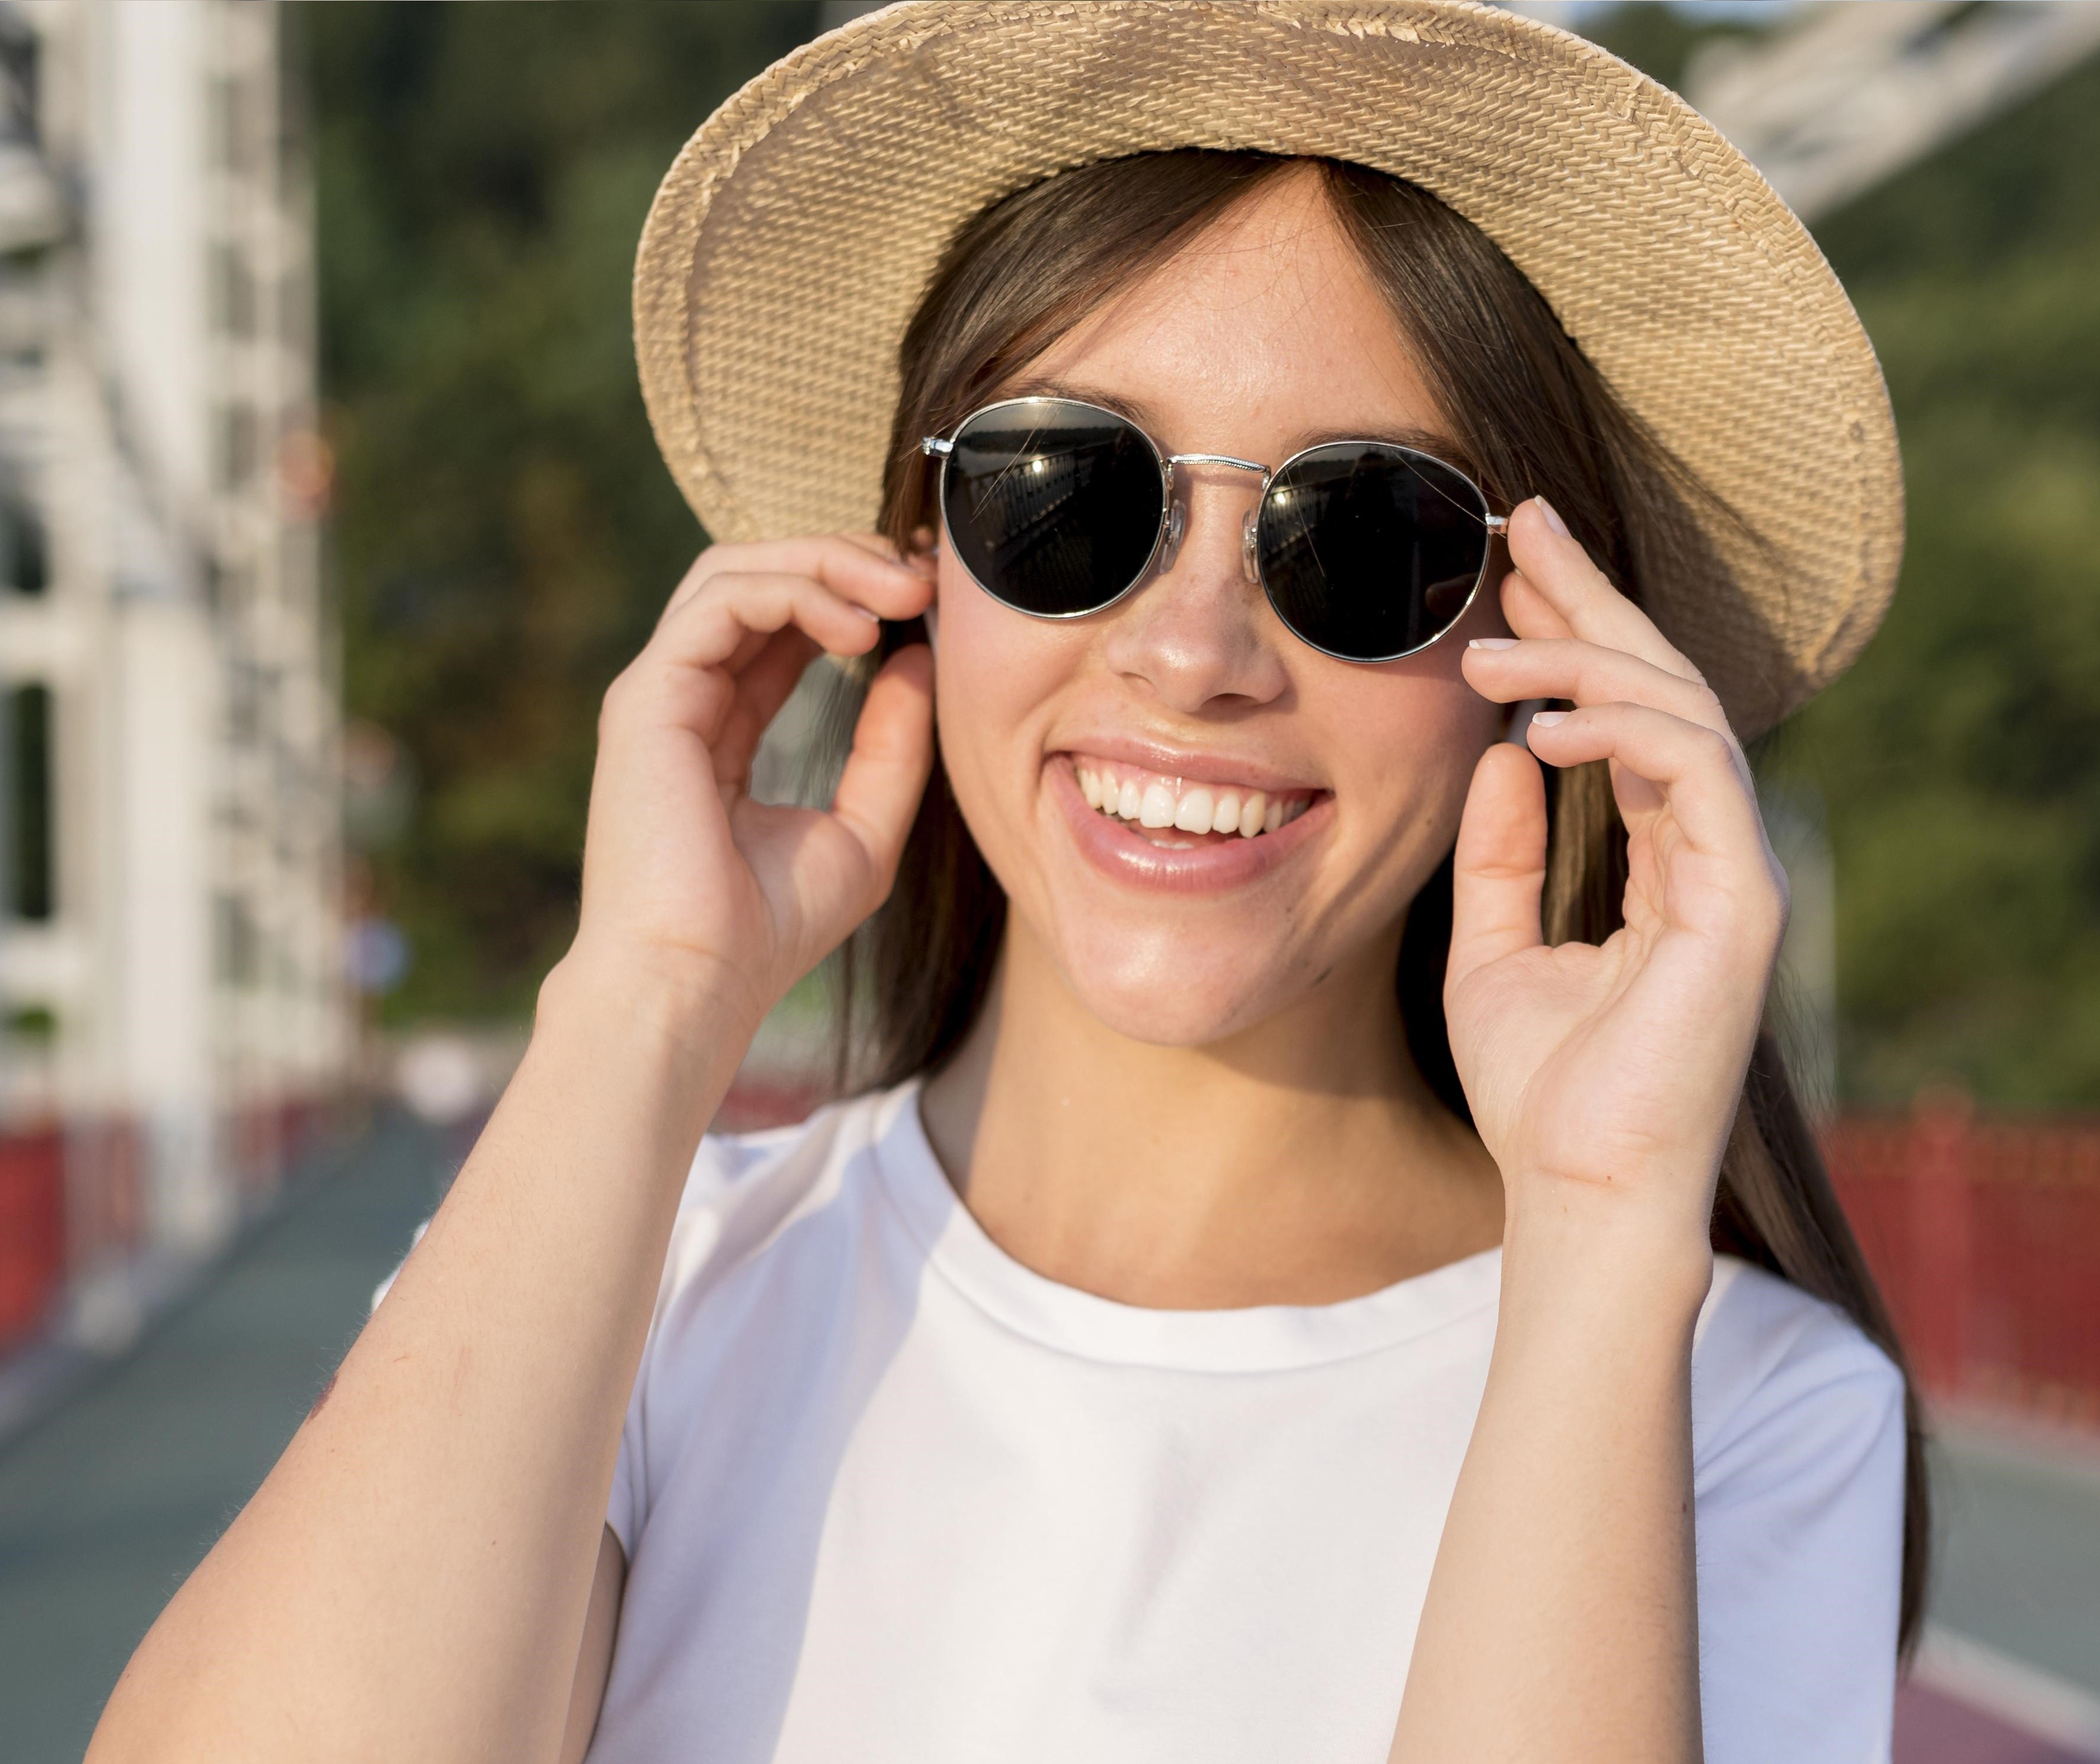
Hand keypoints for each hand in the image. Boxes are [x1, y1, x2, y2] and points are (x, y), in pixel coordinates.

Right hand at [568, 533, 935, 1032]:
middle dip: (846, 560)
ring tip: (901, 591)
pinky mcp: (648, 695)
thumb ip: (891, 746)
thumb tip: (918, 658)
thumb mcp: (863, 828)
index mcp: (723, 726)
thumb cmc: (769, 929)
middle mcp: (686, 697)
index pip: (782, 624)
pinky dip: (795, 593)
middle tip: (925, 576)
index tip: (928, 598)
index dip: (854, 593)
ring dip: (826, 563)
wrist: (698, 982)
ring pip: (734, 570)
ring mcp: (660, 691)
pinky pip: (721, 600)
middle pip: (757, 576)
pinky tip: (857, 631)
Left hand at [1448, 500, 1786, 1253]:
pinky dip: (1623, 730)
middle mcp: (1706, 848)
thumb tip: (1502, 753)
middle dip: (1593, 598)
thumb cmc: (1540, 1087)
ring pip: (1681, 711)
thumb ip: (1500, 853)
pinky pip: (1693, 773)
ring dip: (1585, 658)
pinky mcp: (1739, 900)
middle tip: (1523, 525)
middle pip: (1661, 685)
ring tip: (1490, 644)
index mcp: (1659, 854)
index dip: (1574, 631)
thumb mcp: (1492, 945)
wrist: (1574, 1187)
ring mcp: (1732, 870)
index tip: (1510, 569)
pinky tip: (1545, 721)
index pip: (1625, 711)